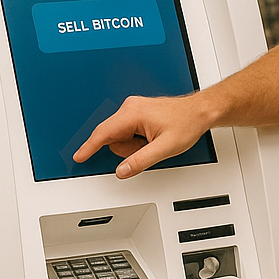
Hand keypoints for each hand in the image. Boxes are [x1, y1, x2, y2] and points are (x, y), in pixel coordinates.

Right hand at [72, 94, 212, 177]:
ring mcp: (133, 109)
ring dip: (134, 145)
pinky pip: (127, 131)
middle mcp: (130, 108)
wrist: (199, 112)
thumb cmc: (186, 123)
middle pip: (112, 136)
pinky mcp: (137, 112)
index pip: (103, 133)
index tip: (78, 156)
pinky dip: (137, 139)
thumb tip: (121, 171)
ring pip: (120, 136)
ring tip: (154, 141)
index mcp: (132, 113)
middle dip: (127, 148)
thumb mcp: (164, 148)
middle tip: (148, 147)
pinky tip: (152, 137)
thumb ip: (140, 161)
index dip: (89, 147)